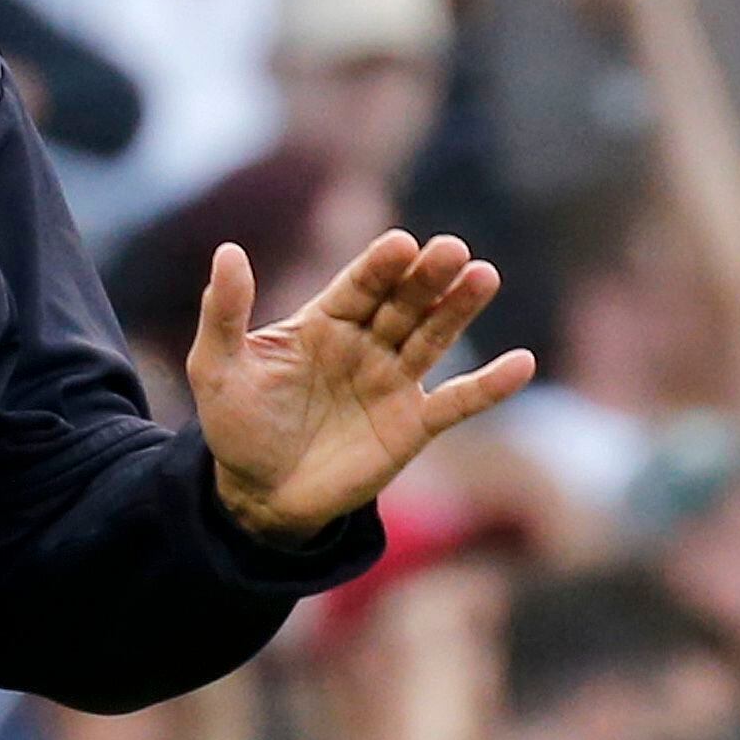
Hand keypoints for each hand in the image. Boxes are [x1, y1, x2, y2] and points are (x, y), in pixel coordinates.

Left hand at [191, 231, 534, 542]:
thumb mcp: (217, 368)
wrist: (256, 496)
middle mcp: (366, 343)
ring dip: (458, 309)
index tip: (399, 244)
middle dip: (425, 277)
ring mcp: (393, 382)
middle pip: (403, 302)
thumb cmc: (236, 426)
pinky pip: (457, 402)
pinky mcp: (413, 425)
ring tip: (483, 275)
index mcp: (323, 321)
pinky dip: (489, 387)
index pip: (358, 285)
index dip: (378, 266)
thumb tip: (228, 251)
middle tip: (451, 250)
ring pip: (433, 337)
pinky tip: (522, 364)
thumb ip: (224, 312)